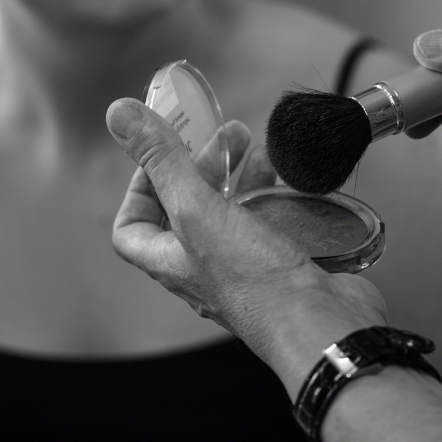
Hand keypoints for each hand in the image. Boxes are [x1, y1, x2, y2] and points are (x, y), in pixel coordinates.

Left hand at [106, 98, 386, 398]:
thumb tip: (120, 117)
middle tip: (222, 135)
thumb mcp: (197, 210)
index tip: (160, 155)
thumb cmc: (256, 285)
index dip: (138, 189)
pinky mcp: (280, 262)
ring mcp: (242, 267)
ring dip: (238, 175)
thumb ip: (162, 162)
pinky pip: (268, 222)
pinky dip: (273, 194)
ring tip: (254, 147)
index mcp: (170, 260)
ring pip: (229, 213)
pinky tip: (285, 177)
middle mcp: (202, 267)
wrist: (320, 325)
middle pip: (186, 210)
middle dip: (200, 166)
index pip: (132, 229)